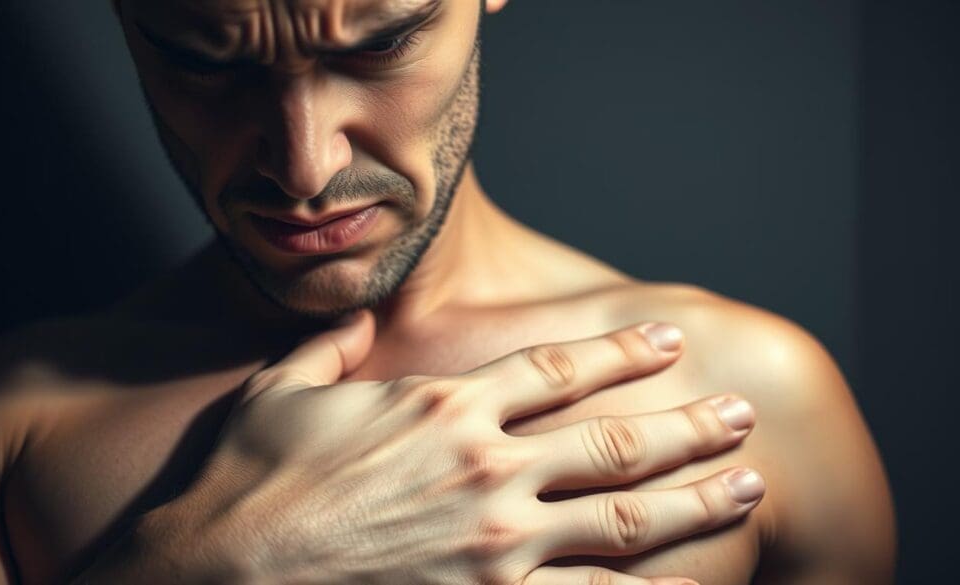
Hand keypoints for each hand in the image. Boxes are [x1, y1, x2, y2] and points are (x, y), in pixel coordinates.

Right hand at [146, 312, 762, 584]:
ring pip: (623, 522)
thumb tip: (356, 313)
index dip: (621, 351)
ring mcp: (493, 546)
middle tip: (742, 417)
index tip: (668, 340)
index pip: (557, 368)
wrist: (212, 579)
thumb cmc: (243, 485)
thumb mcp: (278, 392)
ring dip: (693, 503)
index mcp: (442, 407)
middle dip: (688, 426)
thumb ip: (330, 346)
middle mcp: (484, 469)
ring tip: (747, 491)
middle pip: (614, 441)